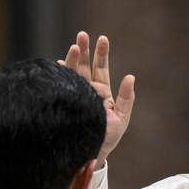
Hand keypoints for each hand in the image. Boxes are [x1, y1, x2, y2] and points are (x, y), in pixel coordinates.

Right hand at [59, 31, 134, 165]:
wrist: (90, 154)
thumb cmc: (107, 138)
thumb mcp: (121, 118)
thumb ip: (126, 98)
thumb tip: (130, 77)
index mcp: (102, 92)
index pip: (101, 69)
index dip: (101, 54)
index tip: (102, 38)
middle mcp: (87, 91)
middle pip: (85, 66)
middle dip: (85, 50)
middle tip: (82, 35)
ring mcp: (74, 95)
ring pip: (73, 73)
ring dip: (73, 59)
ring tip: (74, 47)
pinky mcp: (65, 102)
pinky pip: (61, 86)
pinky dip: (60, 75)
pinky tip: (58, 65)